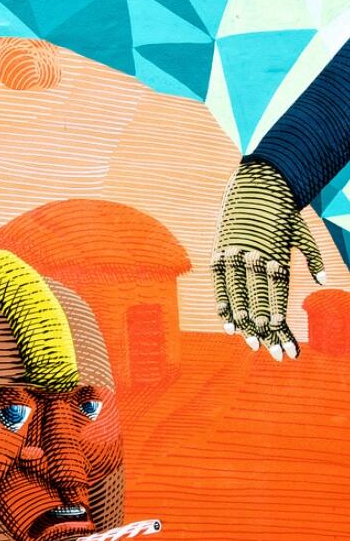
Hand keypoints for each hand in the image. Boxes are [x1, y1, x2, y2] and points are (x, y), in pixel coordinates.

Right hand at [211, 160, 325, 358]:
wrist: (254, 186)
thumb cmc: (282, 212)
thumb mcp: (302, 233)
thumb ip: (313, 258)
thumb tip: (321, 282)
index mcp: (275, 256)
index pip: (279, 297)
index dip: (282, 321)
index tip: (286, 341)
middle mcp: (253, 260)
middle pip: (260, 303)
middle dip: (269, 331)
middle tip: (276, 355)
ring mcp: (233, 258)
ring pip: (239, 298)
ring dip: (245, 324)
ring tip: (252, 345)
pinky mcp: (219, 254)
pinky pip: (220, 286)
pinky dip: (224, 306)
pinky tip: (229, 324)